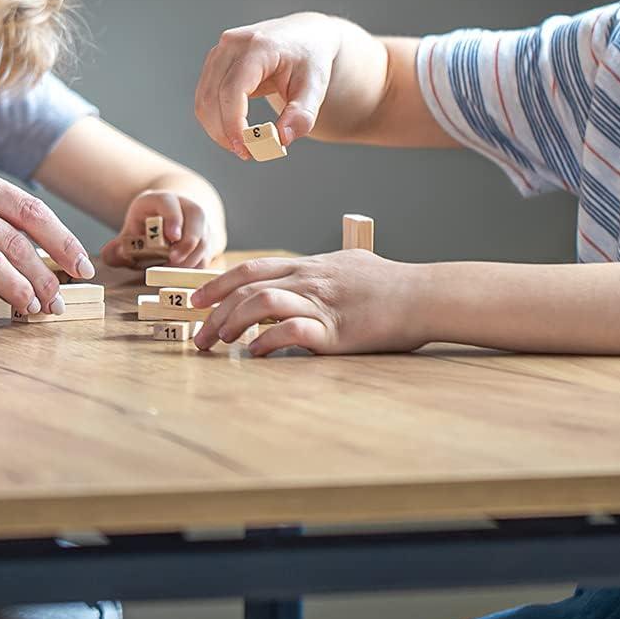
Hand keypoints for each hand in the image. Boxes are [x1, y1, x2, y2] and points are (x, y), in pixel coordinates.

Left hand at [98, 189, 220, 270]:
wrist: (169, 221)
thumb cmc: (145, 229)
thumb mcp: (130, 234)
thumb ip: (118, 247)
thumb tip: (112, 255)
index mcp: (162, 200)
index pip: (170, 203)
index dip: (172, 218)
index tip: (171, 237)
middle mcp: (185, 206)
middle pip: (196, 217)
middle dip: (187, 241)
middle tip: (174, 261)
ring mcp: (200, 222)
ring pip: (205, 237)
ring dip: (192, 257)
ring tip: (175, 272)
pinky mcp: (209, 239)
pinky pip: (209, 253)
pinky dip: (199, 266)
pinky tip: (185, 277)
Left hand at [189, 252, 427, 356]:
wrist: (422, 294)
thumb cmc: (390, 282)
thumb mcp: (349, 264)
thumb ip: (323, 271)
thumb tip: (307, 276)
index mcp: (309, 266)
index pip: (252, 270)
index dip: (219, 284)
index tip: (197, 300)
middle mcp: (308, 280)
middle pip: (246, 288)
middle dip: (214, 312)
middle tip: (198, 337)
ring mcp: (320, 304)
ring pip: (260, 304)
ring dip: (232, 324)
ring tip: (218, 344)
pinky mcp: (335, 331)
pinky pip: (291, 332)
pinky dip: (267, 342)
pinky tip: (255, 354)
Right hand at [194, 14, 345, 156]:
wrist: (304, 35)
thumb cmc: (310, 59)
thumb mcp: (316, 86)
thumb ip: (302, 114)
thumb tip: (281, 140)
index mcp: (259, 46)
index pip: (233, 90)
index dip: (233, 124)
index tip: (247, 150)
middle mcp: (233, 44)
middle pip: (212, 97)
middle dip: (225, 132)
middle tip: (249, 154)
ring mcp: (220, 51)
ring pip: (204, 99)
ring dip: (217, 129)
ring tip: (245, 146)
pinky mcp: (215, 61)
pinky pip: (205, 96)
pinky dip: (216, 119)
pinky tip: (237, 132)